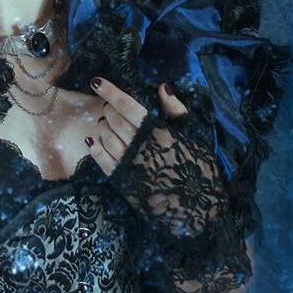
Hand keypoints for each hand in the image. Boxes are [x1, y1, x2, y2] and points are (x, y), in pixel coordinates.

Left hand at [87, 77, 226, 237]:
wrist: (197, 211)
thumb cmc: (199, 169)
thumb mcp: (193, 136)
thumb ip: (176, 110)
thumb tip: (162, 86)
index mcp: (157, 131)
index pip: (127, 105)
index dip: (110, 91)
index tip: (96, 81)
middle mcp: (139, 145)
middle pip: (114, 119)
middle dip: (108, 108)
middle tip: (109, 106)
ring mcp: (129, 164)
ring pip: (106, 137)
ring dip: (102, 126)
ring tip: (105, 122)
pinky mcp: (123, 182)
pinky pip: (102, 161)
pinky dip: (95, 148)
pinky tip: (93, 141)